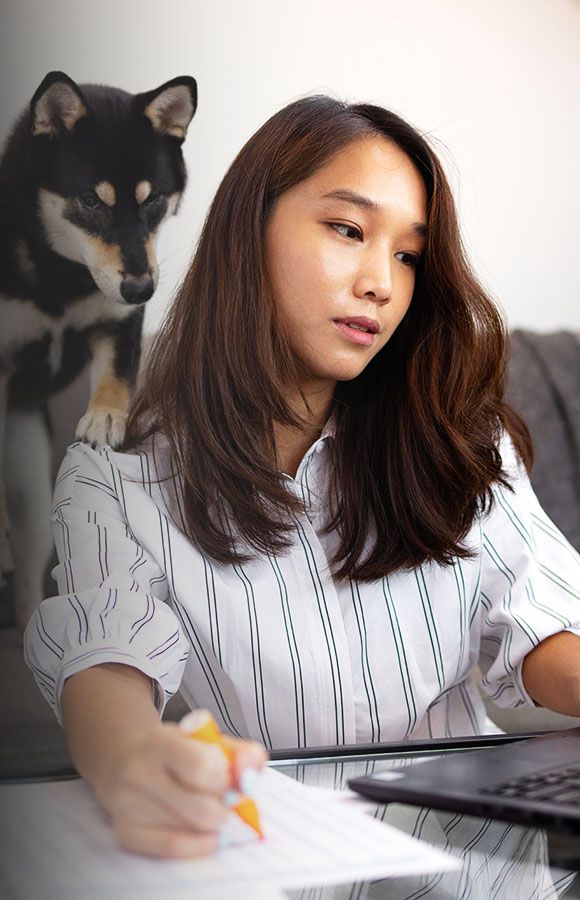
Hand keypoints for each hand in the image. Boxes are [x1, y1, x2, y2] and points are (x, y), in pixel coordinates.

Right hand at [99, 721, 267, 857]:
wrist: (128, 758)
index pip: (203, 768)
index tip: (233, 780)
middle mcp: (139, 772)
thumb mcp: (209, 740)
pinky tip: (203, 831)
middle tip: (224, 798)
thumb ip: (242, 753)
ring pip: (192, 830)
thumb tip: (251, 775)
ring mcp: (129, 804)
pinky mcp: (126, 831)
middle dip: (224, 807)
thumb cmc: (176, 751)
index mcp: (162, 741)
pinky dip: (197, 844)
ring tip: (206, 806)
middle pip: (202, 809)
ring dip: (212, 824)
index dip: (228, 780)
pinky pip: (172, 848)